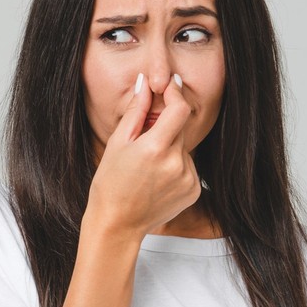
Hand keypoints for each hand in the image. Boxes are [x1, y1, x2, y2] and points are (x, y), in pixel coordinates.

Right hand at [85, 73, 201, 240]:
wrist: (117, 223)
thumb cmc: (110, 183)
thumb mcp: (117, 143)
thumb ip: (136, 111)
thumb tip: (145, 83)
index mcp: (155, 148)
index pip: (179, 109)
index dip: (175, 93)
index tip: (169, 86)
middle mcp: (176, 163)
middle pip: (181, 128)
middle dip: (165, 127)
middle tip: (144, 141)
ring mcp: (188, 179)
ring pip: (184, 148)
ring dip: (170, 149)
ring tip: (148, 169)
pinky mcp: (195, 190)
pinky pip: (189, 166)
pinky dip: (176, 166)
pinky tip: (157, 180)